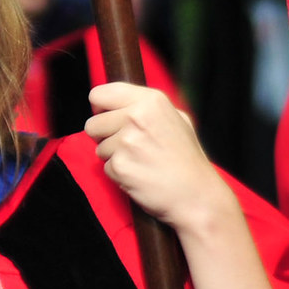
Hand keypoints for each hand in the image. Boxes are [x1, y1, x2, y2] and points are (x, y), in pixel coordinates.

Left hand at [84, 83, 228, 229]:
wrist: (196, 194)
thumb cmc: (186, 158)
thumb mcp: (177, 118)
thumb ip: (147, 106)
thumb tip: (117, 102)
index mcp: (150, 101)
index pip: (100, 94)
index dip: (100, 109)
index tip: (107, 118)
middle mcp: (136, 117)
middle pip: (92, 124)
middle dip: (103, 136)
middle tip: (127, 146)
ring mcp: (126, 142)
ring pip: (98, 147)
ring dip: (112, 156)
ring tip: (139, 161)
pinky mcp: (119, 166)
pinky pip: (105, 167)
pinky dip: (118, 173)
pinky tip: (138, 174)